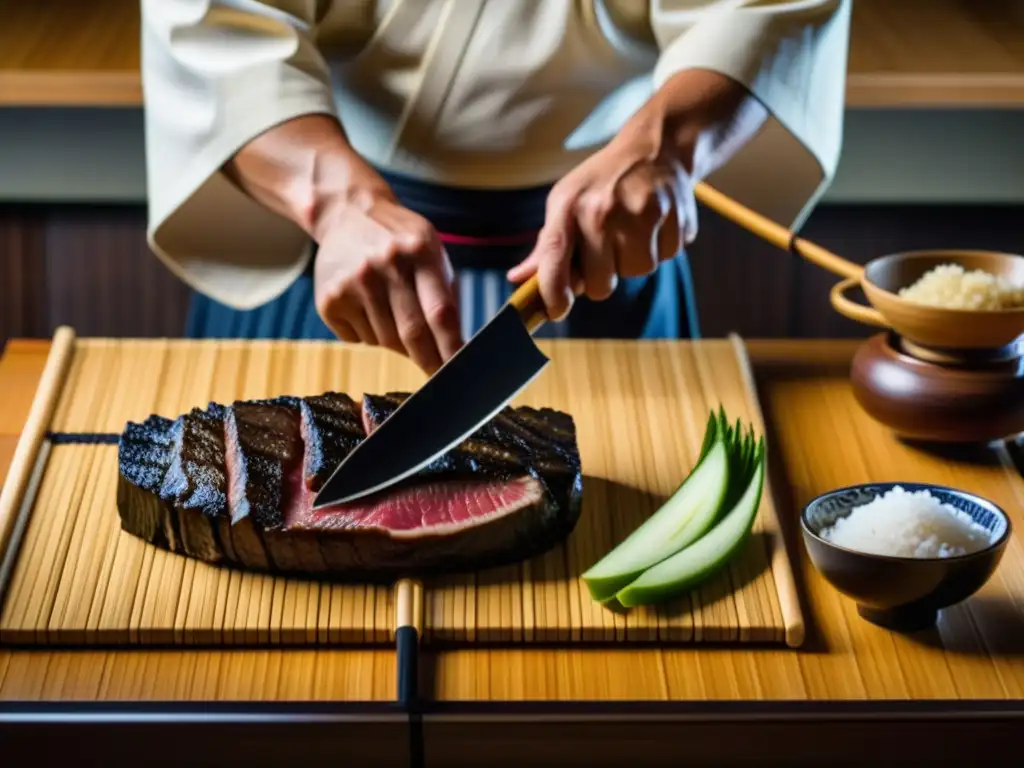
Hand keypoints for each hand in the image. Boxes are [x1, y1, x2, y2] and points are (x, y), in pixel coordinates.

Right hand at [312, 179, 462, 374]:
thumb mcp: (431, 250)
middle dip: (428, 360)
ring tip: (391, 310)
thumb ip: (445, 294)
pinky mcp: (329, 300)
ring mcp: (354, 283)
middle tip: (437, 373)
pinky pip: (359, 339)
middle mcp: (385, 265)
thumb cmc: (399, 240)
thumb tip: (455, 346)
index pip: (440, 312)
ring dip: (396, 341)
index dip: (451, 347)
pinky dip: (370, 334)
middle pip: (413, 333)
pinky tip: (367, 306)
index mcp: (419, 251)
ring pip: (386, 340)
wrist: (347, 213)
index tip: (460, 370)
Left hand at [507, 123, 696, 321]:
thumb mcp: (567, 202)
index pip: (554, 259)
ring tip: (633, 230)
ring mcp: (641, 213)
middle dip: (603, 275)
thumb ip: (547, 246)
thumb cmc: (603, 182)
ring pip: (637, 272)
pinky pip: (667, 257)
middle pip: (601, 285)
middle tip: (607, 248)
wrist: (656, 147)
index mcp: (570, 206)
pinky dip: (662, 246)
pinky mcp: (674, 216)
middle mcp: (603, 210)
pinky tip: (656, 222)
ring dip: (634, 261)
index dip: (553, 294)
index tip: (557, 310)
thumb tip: (518, 279)